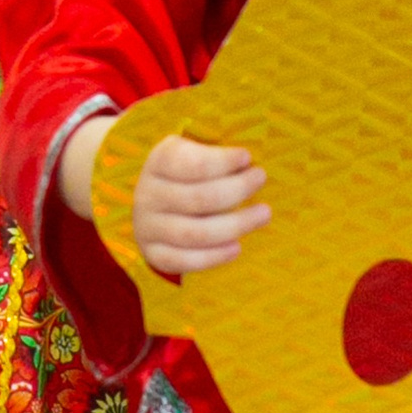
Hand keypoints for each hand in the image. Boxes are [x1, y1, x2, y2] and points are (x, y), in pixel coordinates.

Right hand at [130, 132, 269, 278]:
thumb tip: (250, 159)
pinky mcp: (154, 253)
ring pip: (195, 233)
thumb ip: (216, 152)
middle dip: (237, 189)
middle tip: (261, 179)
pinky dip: (214, 256)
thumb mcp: (194, 151)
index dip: (221, 161)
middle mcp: (148, 194)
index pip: (191, 163)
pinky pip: (184, 261)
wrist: (155, 206)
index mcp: (160, 161)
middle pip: (198, 198)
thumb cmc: (188, 175)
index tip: (247, 157)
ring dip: (235, 225)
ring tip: (264, 214)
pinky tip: (237, 247)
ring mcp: (148, 226)